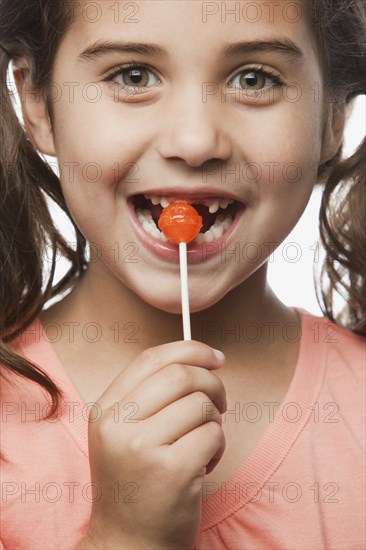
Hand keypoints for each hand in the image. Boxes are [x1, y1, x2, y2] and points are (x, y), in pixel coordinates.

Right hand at [83, 341, 225, 548]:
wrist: (129, 543)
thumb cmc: (137, 482)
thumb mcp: (125, 433)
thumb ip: (151, 395)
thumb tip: (203, 360)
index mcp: (105, 409)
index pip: (151, 358)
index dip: (190, 350)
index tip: (216, 358)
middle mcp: (117, 424)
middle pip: (181, 375)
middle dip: (213, 383)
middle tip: (222, 403)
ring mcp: (141, 447)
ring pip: (202, 404)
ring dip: (215, 421)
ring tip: (204, 444)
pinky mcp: (172, 470)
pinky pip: (213, 433)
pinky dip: (219, 446)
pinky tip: (204, 465)